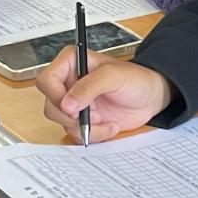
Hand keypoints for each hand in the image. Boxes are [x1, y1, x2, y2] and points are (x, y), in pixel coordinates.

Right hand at [37, 47, 172, 142]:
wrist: (151, 98)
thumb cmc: (136, 79)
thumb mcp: (114, 76)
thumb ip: (89, 87)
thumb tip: (67, 103)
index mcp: (71, 63)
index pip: (47, 80)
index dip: (56, 96)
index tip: (73, 107)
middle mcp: (69, 82)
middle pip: (51, 105)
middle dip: (72, 116)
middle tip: (94, 114)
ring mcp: (75, 102)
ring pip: (62, 122)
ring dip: (85, 127)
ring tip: (104, 119)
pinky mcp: (82, 119)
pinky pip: (75, 133)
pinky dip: (93, 134)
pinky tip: (108, 125)